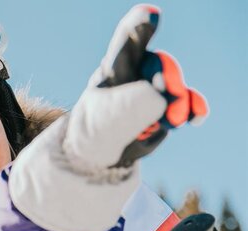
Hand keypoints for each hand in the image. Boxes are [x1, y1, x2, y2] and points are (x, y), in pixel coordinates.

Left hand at [64, 5, 206, 172]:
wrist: (100, 154)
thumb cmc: (94, 131)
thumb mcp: (102, 122)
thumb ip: (128, 108)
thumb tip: (160, 99)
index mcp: (114, 70)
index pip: (126, 44)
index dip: (139, 27)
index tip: (150, 15)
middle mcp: (137, 73)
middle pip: (157, 65)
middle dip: (166, 78)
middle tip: (166, 93)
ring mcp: (155, 89)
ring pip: (174, 87)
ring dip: (178, 101)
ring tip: (171, 120)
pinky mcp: (169, 106)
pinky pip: (188, 103)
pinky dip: (194, 109)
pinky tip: (197, 116)